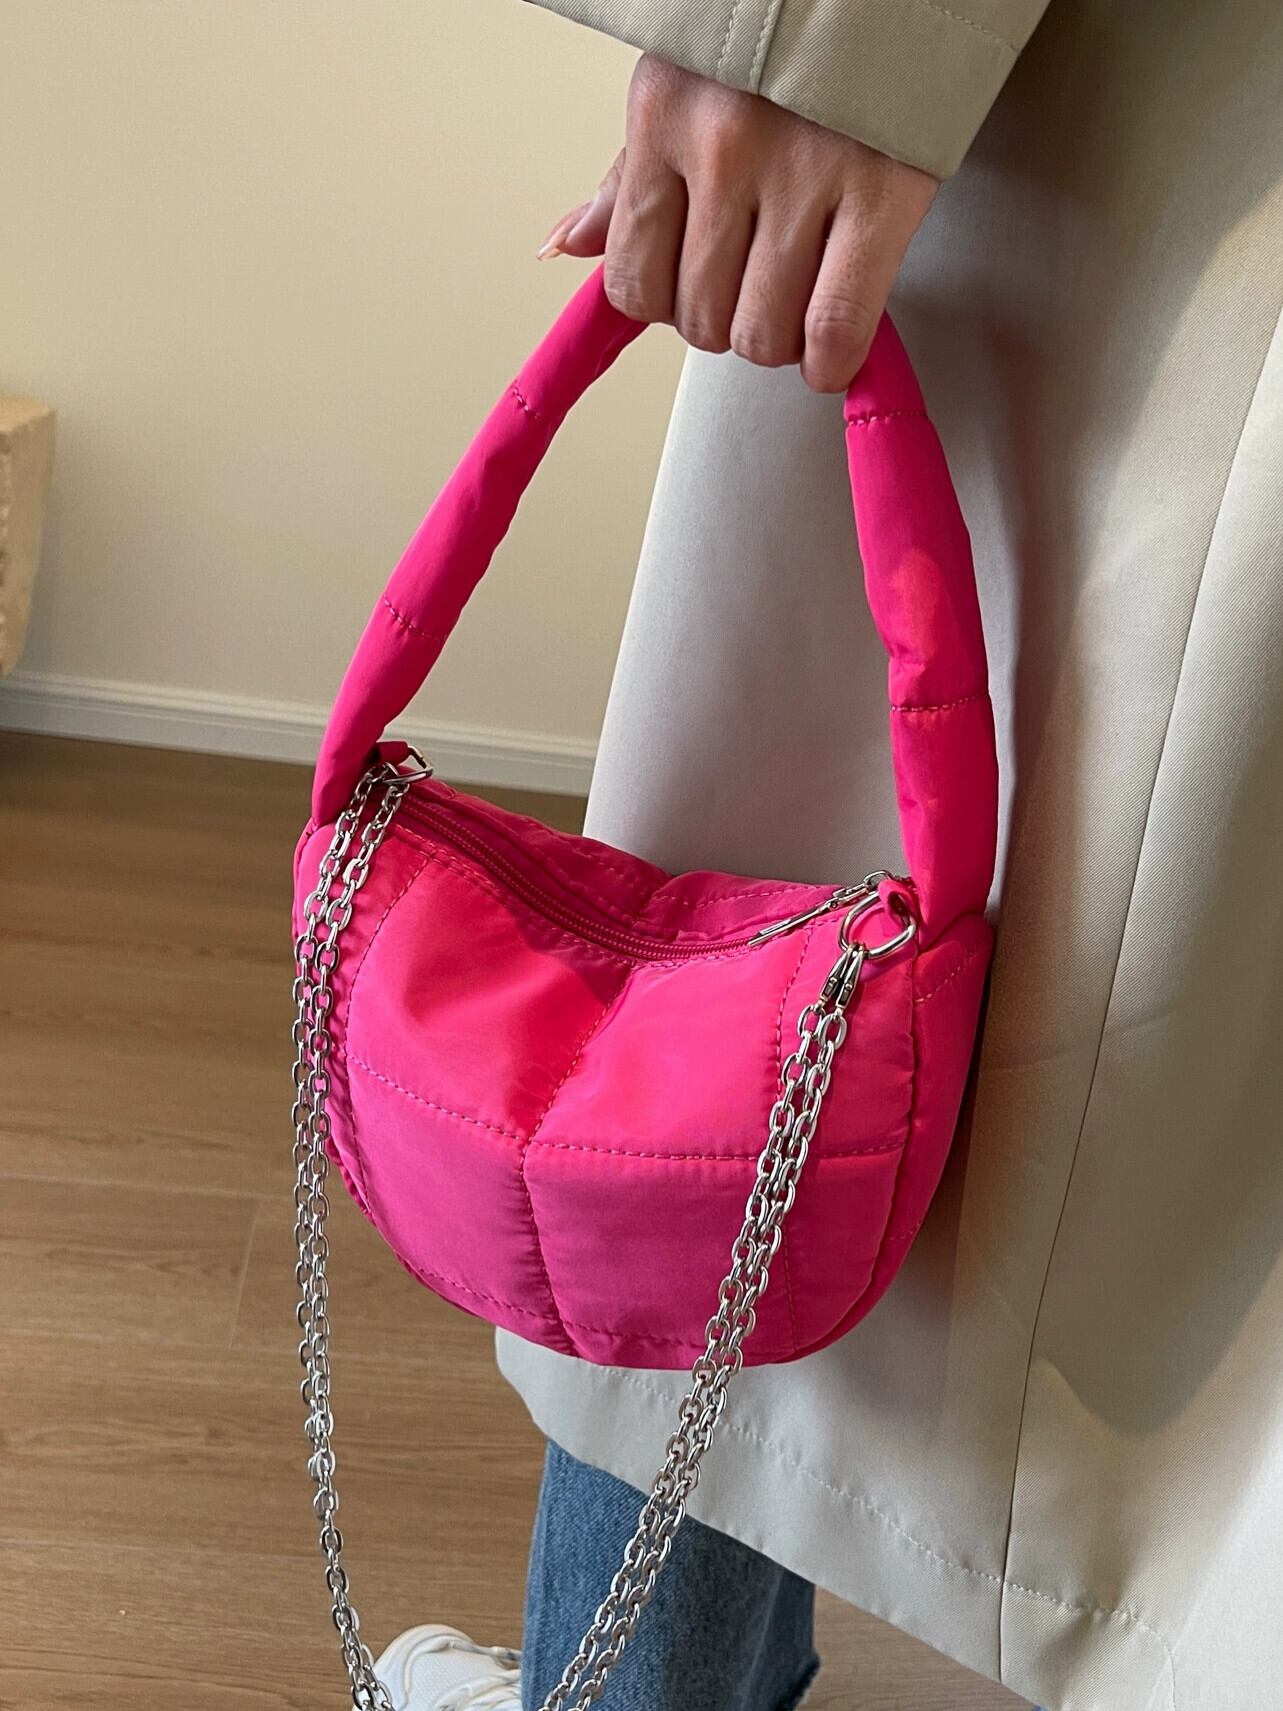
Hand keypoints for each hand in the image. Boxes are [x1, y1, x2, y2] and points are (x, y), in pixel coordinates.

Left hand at [539, 56, 936, 392]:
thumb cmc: (782, 35)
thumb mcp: (683, 84)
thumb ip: (629, 177)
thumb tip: (565, 248)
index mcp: (665, 118)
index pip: (633, 280)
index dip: (666, 305)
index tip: (697, 292)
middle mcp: (724, 148)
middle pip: (700, 319)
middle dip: (727, 323)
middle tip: (756, 290)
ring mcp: (804, 173)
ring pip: (761, 333)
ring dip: (778, 342)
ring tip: (798, 305)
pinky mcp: (882, 192)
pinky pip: (834, 326)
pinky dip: (830, 360)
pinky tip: (831, 352)